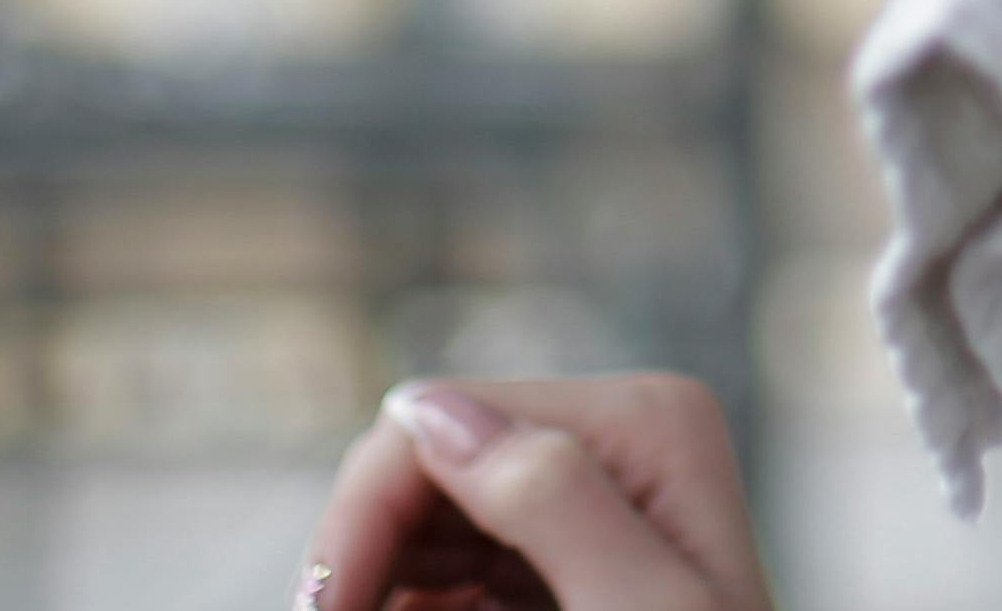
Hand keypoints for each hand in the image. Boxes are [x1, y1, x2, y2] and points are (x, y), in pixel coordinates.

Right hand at [300, 374, 770, 610]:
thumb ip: (548, 499)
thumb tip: (427, 410)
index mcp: (640, 424)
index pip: (441, 420)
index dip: (361, 516)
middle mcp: (615, 439)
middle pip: (425, 470)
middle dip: (361, 556)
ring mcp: (588, 501)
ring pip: (426, 524)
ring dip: (379, 585)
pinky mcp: (562, 565)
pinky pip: (453, 572)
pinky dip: (417, 606)